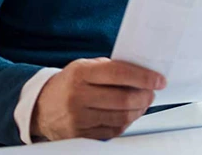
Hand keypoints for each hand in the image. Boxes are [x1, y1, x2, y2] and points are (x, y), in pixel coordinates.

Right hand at [30, 57, 166, 140]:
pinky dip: (126, 122)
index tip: (159, 80)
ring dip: (139, 110)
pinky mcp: (80, 134)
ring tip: (142, 103)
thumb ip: (112, 68)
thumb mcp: (86, 67)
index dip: (144, 77)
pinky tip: (128, 114)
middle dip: (145, 96)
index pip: (120, 74)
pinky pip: (113, 130)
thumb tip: (145, 73)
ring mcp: (78, 118)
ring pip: (122, 116)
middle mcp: (78, 96)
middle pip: (124, 99)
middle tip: (152, 93)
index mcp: (81, 73)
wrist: (41, 106)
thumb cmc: (70, 83)